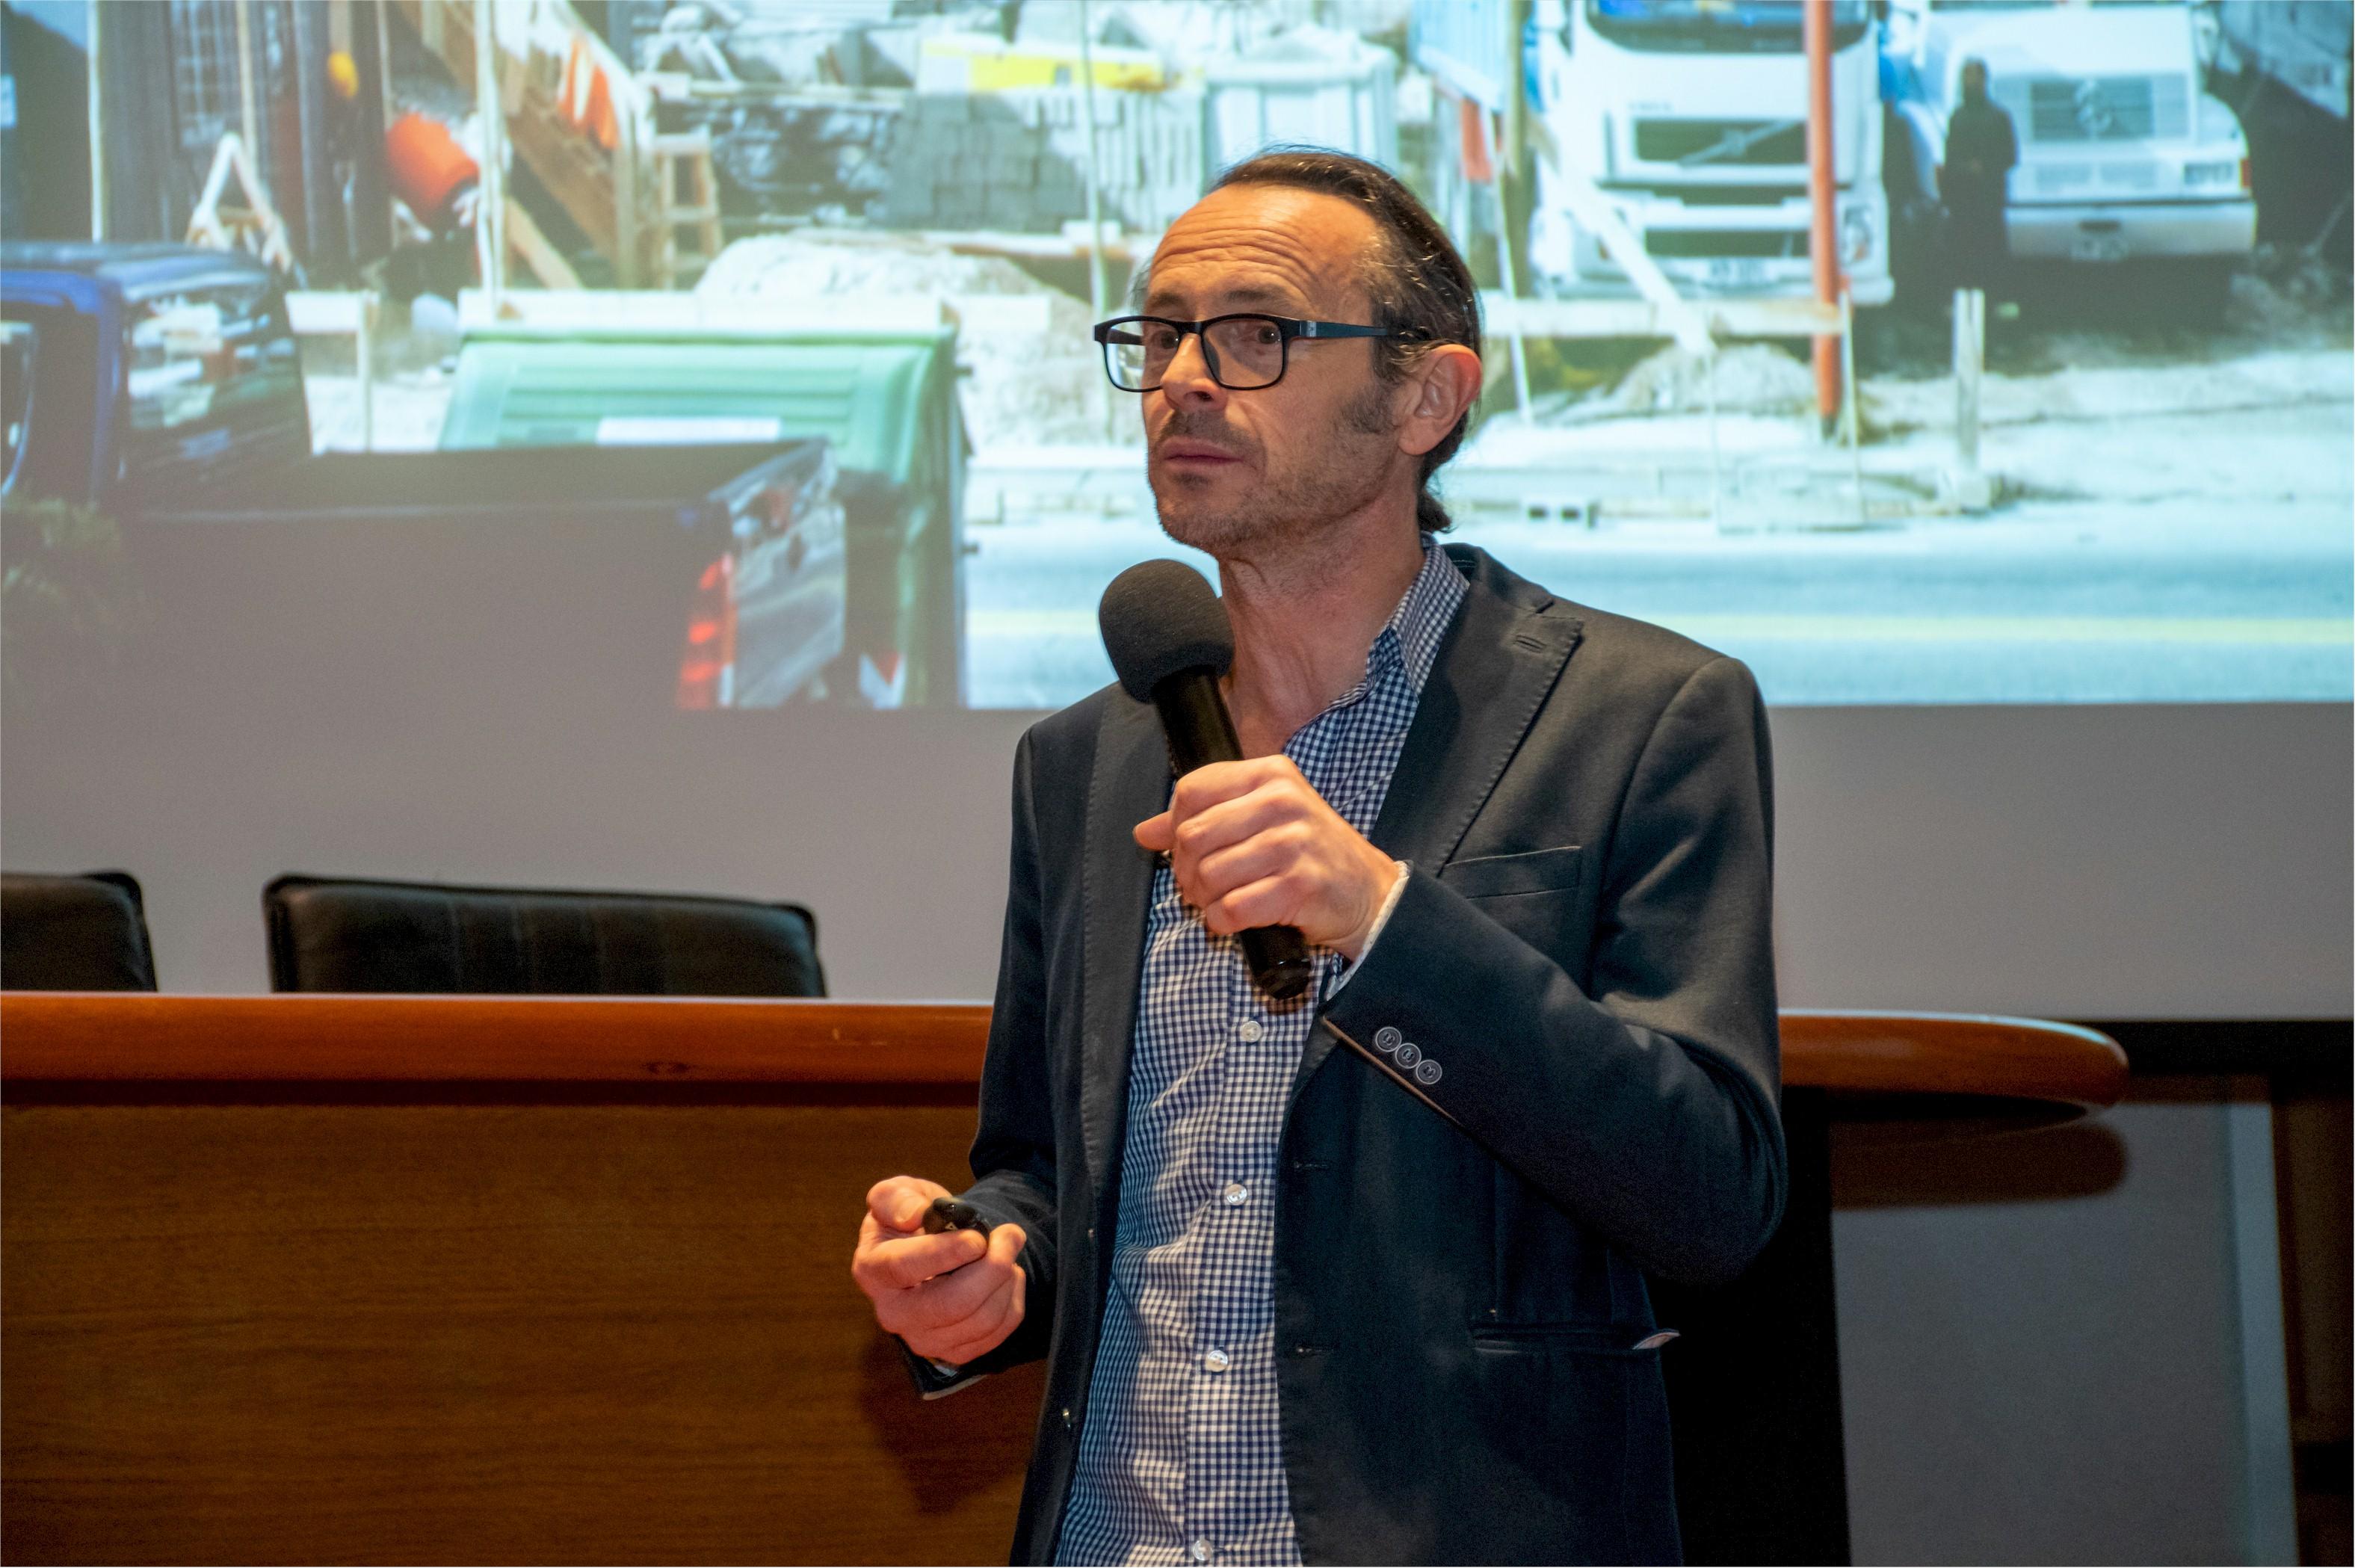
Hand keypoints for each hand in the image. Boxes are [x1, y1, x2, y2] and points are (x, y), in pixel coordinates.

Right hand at [851, 1176, 1027, 1364]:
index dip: (944, 1254)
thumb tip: (913, 1217)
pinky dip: (1011, 1301)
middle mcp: (892, 1313)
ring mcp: (922, 1338)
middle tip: (1010, 1234)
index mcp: (873, 1269)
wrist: (928, 1250)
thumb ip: (896, 1198)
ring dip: (1006, 1281)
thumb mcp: (896, 1194)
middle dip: (991, 1268)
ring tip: (1007, 1251)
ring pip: (979, 1321)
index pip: (904, 1268)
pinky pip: (995, 1334)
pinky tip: (1006, 1278)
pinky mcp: (952, 1353)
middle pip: (950, 1305)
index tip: (977, 1239)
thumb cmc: (910, 1220)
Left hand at [1133, 756, 1402, 959]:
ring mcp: (1293, 842)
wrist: (1367, 892)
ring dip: (1204, 899)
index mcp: (1270, 774)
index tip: (1187, 848)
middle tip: (1200, 885)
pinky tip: (1235, 917)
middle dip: (1186, 870)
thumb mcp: (1262, 819)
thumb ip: (1205, 818)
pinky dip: (1223, 921)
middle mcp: (1282, 801)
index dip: (1175, 825)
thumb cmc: (1310, 854)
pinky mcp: (1300, 884)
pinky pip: (1232, 908)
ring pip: (1209, 874)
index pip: (1193, 789)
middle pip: (1193, 835)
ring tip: (1221, 901)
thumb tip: (1145, 831)